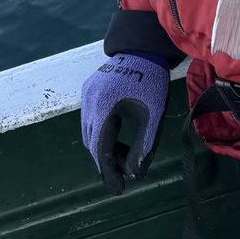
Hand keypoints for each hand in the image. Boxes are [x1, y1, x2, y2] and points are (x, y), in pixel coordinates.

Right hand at [80, 54, 170, 193]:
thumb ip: (144, 145)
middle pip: (92, 143)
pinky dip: (101, 133)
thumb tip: (135, 174)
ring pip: (89, 132)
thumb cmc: (152, 82)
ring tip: (122, 157)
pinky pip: (90, 119)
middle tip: (122, 177)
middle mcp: (89, 102)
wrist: (143, 48)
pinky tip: (116, 137)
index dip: (109, 173)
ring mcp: (86, 94)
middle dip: (106, 162)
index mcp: (105, 108)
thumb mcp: (153, 116)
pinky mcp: (89, 89)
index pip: (101, 150)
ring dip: (103, 148)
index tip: (118, 190)